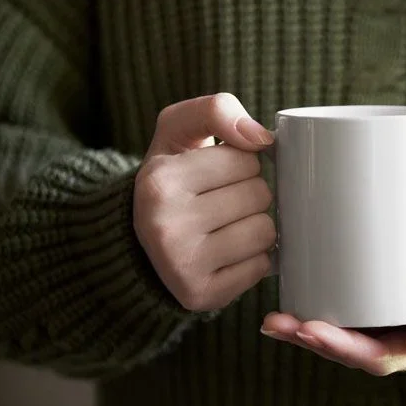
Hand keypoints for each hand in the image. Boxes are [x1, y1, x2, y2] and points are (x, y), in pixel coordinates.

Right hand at [134, 93, 275, 310]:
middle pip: (259, 194)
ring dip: (256, 226)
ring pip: (266, 231)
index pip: (246, 158)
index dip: (241, 162)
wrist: (139, 243)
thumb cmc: (172, 178)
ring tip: (225, 227)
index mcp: (158, 180)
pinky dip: (253, 259)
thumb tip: (262, 138)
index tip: (216, 174)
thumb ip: (216, 110)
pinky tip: (226, 254)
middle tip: (221, 201)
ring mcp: (182, 265)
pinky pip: (263, 267)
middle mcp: (164, 225)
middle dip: (250, 194)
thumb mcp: (178, 131)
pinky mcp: (202, 295)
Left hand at [261, 284, 405, 375]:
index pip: (371, 357)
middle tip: (279, 322)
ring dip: (302, 331)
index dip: (339, 346)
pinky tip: (286, 304)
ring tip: (272, 319)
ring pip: (336, 336)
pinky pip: (339, 318)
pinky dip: (312, 314)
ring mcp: (379, 328)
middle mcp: (391, 344)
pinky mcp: (371, 310)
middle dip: (310, 338)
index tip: (311, 330)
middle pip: (345, 349)